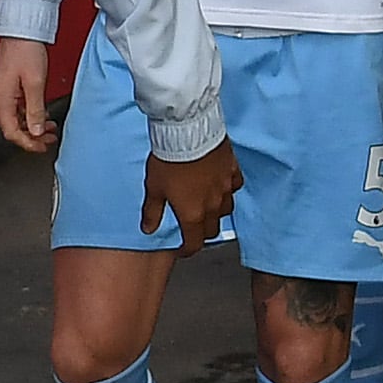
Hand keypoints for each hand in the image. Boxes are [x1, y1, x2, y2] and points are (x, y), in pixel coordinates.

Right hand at [0, 36, 55, 152]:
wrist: (22, 32)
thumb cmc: (25, 51)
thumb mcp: (35, 84)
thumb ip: (35, 111)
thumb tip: (36, 131)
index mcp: (2, 101)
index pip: (12, 133)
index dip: (28, 143)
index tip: (42, 146)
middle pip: (13, 128)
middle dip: (33, 136)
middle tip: (49, 139)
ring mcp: (2, 93)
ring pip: (16, 119)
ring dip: (33, 126)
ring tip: (50, 128)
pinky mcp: (8, 87)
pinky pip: (17, 108)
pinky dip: (30, 114)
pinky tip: (42, 114)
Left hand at [141, 141, 241, 255]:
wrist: (187, 131)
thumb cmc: (168, 159)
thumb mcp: (154, 187)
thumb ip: (152, 211)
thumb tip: (148, 229)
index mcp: (192, 214)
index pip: (194, 243)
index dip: (188, 250)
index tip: (183, 249)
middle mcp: (212, 205)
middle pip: (212, 230)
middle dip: (202, 233)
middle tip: (193, 228)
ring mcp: (225, 187)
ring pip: (227, 210)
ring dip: (217, 213)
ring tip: (208, 207)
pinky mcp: (232, 169)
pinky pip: (235, 185)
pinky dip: (228, 189)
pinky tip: (221, 184)